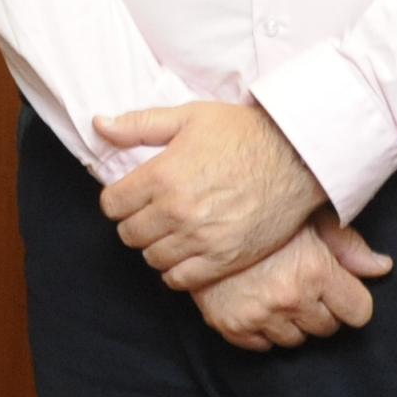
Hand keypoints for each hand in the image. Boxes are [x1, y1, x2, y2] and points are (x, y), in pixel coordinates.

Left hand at [94, 101, 325, 289]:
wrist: (297, 157)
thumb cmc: (242, 132)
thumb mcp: (187, 116)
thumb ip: (138, 124)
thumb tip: (99, 125)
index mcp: (163, 175)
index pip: (112, 204)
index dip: (116, 199)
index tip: (129, 195)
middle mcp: (178, 211)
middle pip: (129, 234)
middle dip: (133, 222)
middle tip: (149, 212)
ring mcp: (202, 239)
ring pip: (152, 258)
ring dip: (154, 246)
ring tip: (169, 231)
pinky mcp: (225, 260)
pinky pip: (181, 280)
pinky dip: (176, 270)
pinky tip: (184, 253)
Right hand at [190, 210, 394, 351]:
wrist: (198, 214)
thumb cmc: (260, 211)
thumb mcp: (309, 218)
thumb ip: (348, 245)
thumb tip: (384, 267)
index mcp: (316, 270)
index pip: (358, 312)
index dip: (349, 297)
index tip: (335, 286)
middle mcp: (291, 297)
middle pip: (328, 327)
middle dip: (321, 307)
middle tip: (299, 280)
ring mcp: (259, 315)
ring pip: (296, 340)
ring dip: (291, 320)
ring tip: (275, 288)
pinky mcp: (231, 326)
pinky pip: (262, 346)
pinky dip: (262, 329)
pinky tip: (255, 301)